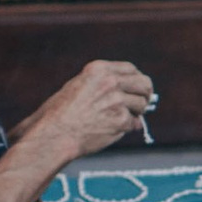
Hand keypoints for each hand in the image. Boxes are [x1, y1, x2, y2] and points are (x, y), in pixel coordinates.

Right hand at [34, 59, 157, 161]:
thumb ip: (102, 86)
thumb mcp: (78, 86)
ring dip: (136, 113)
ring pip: (141, 104)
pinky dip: (127, 128)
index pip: (130, 68)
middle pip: (143, 83)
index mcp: (99, 70)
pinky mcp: (121, 119)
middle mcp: (110, 81)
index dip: (137, 79)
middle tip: (142, 104)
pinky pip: (134, 123)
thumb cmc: (60, 113)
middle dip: (145, 94)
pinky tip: (113, 129)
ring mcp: (117, 100)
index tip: (139, 87)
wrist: (55, 133)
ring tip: (119, 119)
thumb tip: (127, 93)